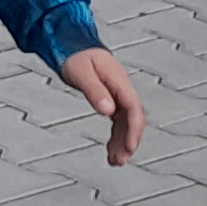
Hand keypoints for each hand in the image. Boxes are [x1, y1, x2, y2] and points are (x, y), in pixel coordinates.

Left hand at [60, 48, 146, 164]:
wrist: (72, 44)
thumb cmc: (76, 56)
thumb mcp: (81, 73)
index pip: (133, 108)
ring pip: (126, 122)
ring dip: (123, 141)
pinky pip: (118, 120)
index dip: (134, 129)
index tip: (130, 147)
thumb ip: (94, 92)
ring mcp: (118, 94)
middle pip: (133, 118)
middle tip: (121, 160)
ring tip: (116, 161)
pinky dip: (116, 135)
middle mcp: (121, 88)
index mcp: (118, 81)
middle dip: (130, 140)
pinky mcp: (111, 98)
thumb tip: (108, 111)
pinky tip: (111, 148)